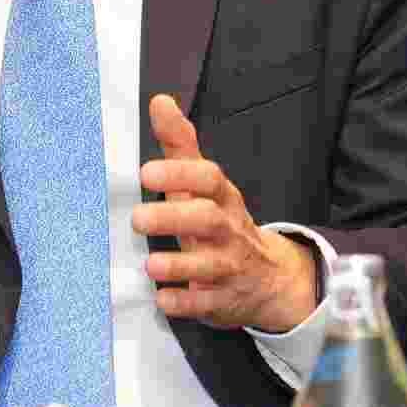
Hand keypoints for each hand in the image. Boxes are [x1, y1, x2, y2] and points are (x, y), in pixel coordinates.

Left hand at [136, 95, 319, 332]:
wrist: (269, 278)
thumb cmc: (222, 223)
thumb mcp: (205, 185)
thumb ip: (181, 147)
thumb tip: (160, 102)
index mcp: (222, 198)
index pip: (208, 179)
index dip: (180, 174)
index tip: (146, 173)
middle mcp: (227, 230)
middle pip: (208, 220)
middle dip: (174, 218)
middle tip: (137, 219)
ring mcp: (228, 267)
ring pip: (209, 265)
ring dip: (179, 265)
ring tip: (151, 265)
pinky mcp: (223, 300)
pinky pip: (207, 304)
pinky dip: (186, 304)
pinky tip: (165, 300)